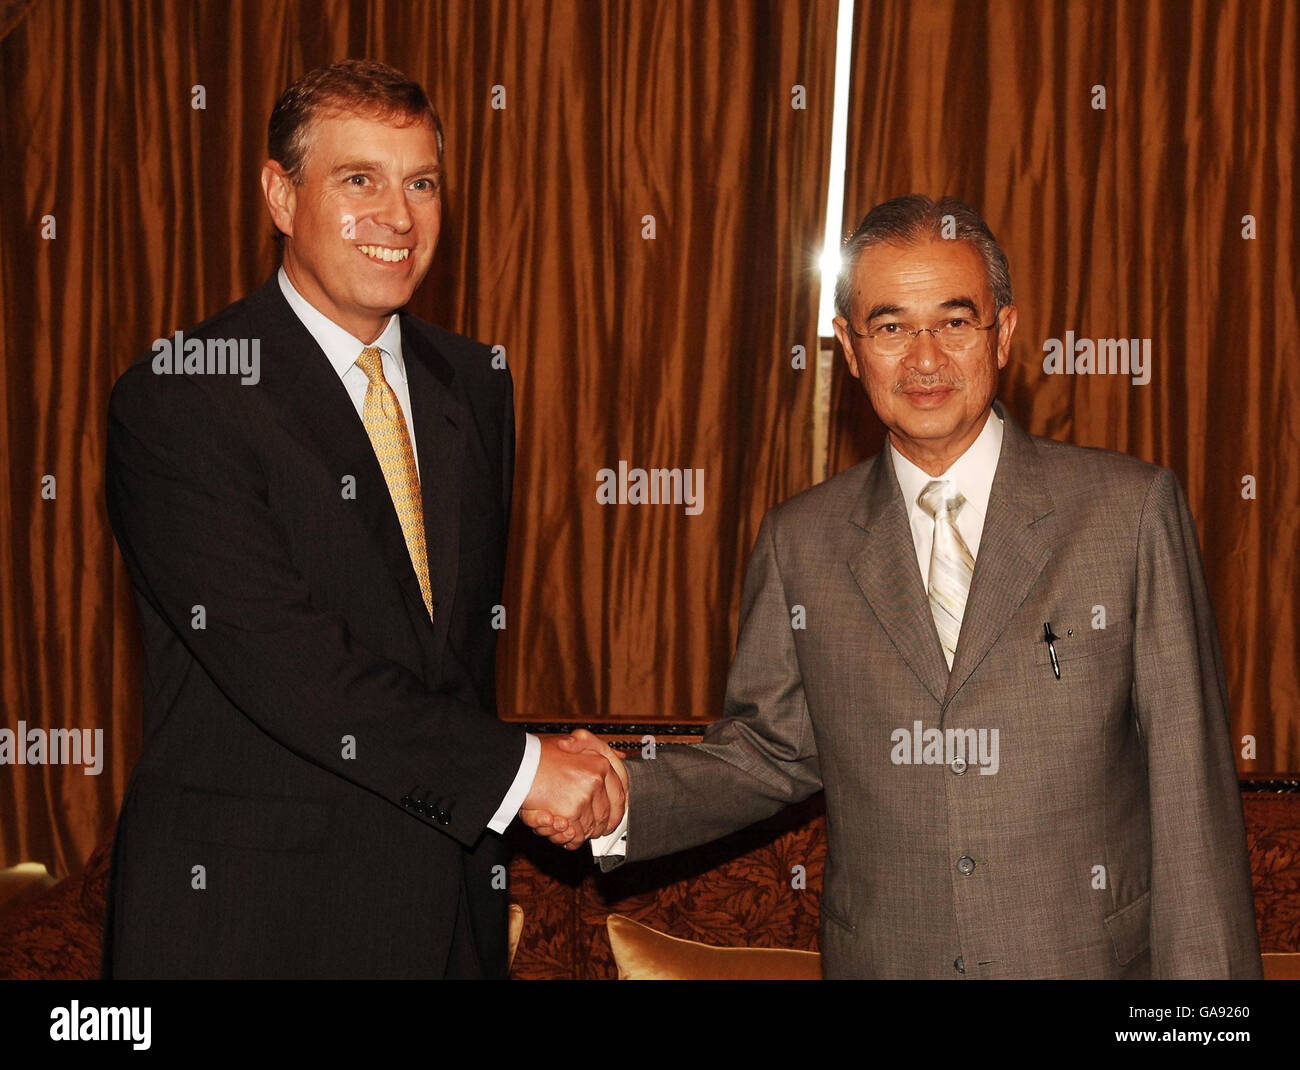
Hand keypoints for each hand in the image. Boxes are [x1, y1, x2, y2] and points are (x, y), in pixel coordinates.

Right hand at [521, 730, 626, 848]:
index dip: (616, 810)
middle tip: (588, 828)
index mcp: (600, 763)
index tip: (612, 818)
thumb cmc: (540, 754)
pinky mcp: (571, 813)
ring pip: (591, 827)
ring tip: (567, 826)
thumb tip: (623, 757)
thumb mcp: (574, 742)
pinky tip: (562, 832)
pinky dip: (569, 840)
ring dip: (580, 832)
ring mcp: (584, 797)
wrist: (518, 765)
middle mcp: (596, 780)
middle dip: (598, 826)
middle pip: (606, 814)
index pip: (620, 794)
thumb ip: (598, 750)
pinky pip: (576, 836)